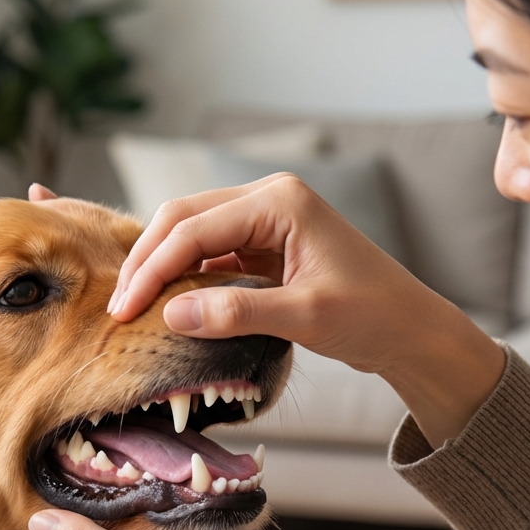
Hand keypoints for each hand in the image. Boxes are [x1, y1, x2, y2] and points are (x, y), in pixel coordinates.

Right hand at [109, 176, 505, 447]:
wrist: (410, 330)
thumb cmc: (371, 316)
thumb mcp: (304, 316)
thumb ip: (236, 313)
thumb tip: (170, 316)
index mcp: (280, 201)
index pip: (193, 228)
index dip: (152, 269)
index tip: (125, 310)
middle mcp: (268, 199)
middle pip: (183, 218)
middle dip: (147, 261)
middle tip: (120, 307)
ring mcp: (265, 221)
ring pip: (192, 233)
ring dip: (161, 266)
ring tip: (134, 305)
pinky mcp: (264, 245)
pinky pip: (210, 253)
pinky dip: (183, 275)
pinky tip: (167, 300)